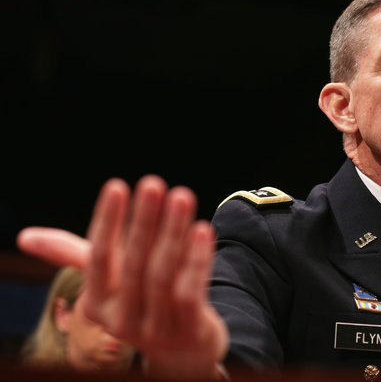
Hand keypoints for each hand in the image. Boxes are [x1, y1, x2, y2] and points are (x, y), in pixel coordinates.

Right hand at [18, 175, 228, 379]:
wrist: (184, 348)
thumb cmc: (141, 299)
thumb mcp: (109, 279)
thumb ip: (72, 255)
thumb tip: (25, 237)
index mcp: (97, 304)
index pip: (98, 258)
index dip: (107, 222)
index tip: (117, 186)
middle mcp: (122, 321)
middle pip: (134, 263)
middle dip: (143, 221)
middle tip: (153, 183)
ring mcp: (157, 329)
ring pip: (163, 275)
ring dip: (173, 232)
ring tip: (181, 196)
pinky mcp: (189, 331)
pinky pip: (190, 292)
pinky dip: (197, 261)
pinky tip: (203, 230)